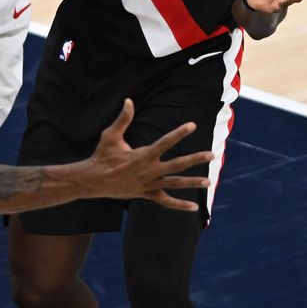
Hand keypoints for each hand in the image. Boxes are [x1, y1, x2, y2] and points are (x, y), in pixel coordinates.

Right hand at [77, 99, 212, 211]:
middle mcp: (149, 171)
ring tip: (209, 181)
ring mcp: (149, 184)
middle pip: (177, 165)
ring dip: (192, 182)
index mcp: (142, 155)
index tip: (193, 125)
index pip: (165, 142)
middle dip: (195, 159)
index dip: (179, 133)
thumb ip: (122, 119)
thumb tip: (128, 100)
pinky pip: (166, 202)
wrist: (94, 181)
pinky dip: (180, 205)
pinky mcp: (147, 195)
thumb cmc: (102, 156)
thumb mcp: (110, 136)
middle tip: (212, 154)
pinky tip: (194, 207)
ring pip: (175, 184)